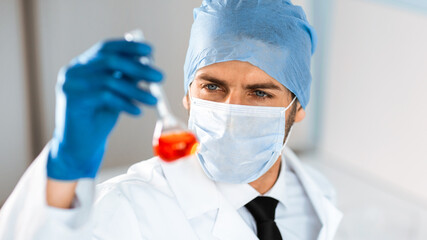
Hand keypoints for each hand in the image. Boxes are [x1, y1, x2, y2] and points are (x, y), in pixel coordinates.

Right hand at [47, 40, 162, 180]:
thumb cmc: (98, 118)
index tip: (150, 51)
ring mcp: (70, 86)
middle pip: (110, 61)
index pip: (106, 48)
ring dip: (136, 90)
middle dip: (138, 68)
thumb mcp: (116, 94)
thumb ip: (126, 77)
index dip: (129, 47)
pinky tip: (137, 111)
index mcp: (82, 65)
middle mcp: (73, 71)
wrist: (78, 147)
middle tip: (160, 76)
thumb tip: (147, 61)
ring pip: (110, 81)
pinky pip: (105, 97)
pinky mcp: (72, 102)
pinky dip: (125, 103)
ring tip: (154, 100)